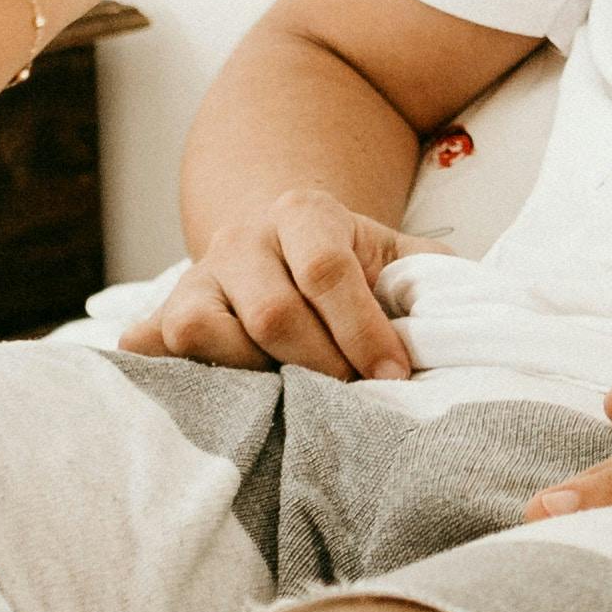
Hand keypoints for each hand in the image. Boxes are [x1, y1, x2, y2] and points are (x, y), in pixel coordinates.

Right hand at [115, 185, 440, 378]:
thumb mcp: (396, 257)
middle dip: (320, 366)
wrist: (280, 239)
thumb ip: (432, 281)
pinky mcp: (162, 313)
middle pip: (272, 314)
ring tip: (292, 396)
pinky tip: (207, 398)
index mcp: (304, 213)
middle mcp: (242, 238)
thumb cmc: (352, 265)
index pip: (327, 272)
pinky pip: (148, 346)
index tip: (394, 377)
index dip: (362, 331)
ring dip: (252, 374)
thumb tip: (463, 321)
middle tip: (352, 397)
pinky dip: (166, 375)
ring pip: (202, 331)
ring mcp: (195, 276)